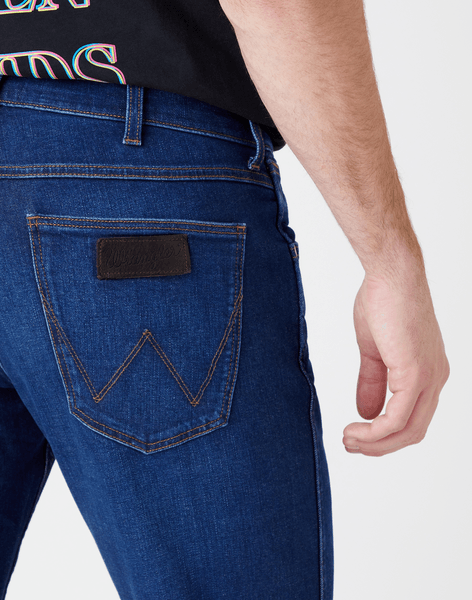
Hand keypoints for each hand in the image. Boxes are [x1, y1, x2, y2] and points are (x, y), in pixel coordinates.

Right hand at [343, 270, 449, 455]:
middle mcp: (435, 378)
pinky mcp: (415, 372)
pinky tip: (356, 430)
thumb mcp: (374, 351)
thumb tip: (366, 412)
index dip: (385, 434)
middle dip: (380, 446)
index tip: (357, 436)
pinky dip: (376, 431)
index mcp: (428, 372)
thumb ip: (372, 382)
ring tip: (348, 440)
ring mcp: (429, 377)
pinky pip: (397, 417)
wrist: (390, 275)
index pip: (412, 418)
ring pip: (407, 430)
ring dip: (375, 443)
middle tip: (350, 445)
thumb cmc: (384, 302)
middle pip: (412, 432)